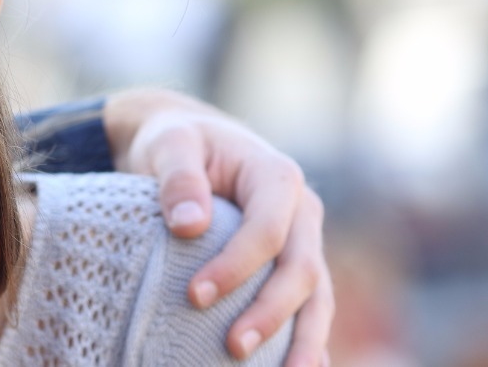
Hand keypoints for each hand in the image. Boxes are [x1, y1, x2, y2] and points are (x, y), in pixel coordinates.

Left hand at [104, 88, 332, 365]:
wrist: (190, 142)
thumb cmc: (177, 142)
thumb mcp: (170, 144)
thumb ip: (178, 178)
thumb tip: (188, 225)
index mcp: (277, 177)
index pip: (267, 230)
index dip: (237, 266)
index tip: (194, 296)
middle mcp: (302, 212)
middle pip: (301, 270)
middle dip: (271, 314)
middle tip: (233, 348)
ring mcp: (304, 242)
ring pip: (317, 297)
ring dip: (304, 341)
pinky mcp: (294, 267)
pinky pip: (308, 308)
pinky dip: (306, 341)